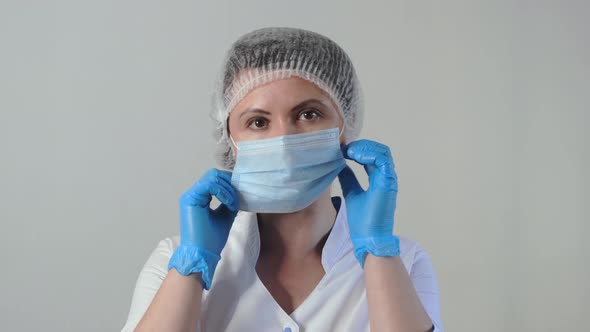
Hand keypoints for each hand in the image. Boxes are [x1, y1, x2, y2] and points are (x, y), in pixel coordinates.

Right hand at [168, 168, 238, 288]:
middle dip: (229, 183)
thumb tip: (239, 192)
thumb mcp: (225, 216)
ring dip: (228, 189)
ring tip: (233, 204)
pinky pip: (209, 185)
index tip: (241, 193)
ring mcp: (191, 196)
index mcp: (200, 197)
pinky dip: (223, 192)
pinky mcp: (190, 199)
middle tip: (238, 197)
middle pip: (213, 175)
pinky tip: (229, 204)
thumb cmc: (211, 240)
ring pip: (212, 178)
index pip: (215, 179)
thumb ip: (229, 202)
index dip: (229, 183)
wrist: (202, 254)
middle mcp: (194, 194)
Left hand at [338, 140, 399, 267]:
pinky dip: (368, 154)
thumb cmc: (363, 221)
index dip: (358, 149)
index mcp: (379, 179)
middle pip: (379, 150)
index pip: (373, 156)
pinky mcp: (388, 183)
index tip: (342, 150)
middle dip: (361, 145)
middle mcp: (386, 177)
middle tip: (344, 148)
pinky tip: (353, 157)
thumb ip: (349, 179)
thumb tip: (340, 166)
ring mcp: (388, 179)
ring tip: (349, 151)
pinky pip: (382, 160)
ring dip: (364, 148)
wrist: (368, 238)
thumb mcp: (351, 193)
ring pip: (382, 152)